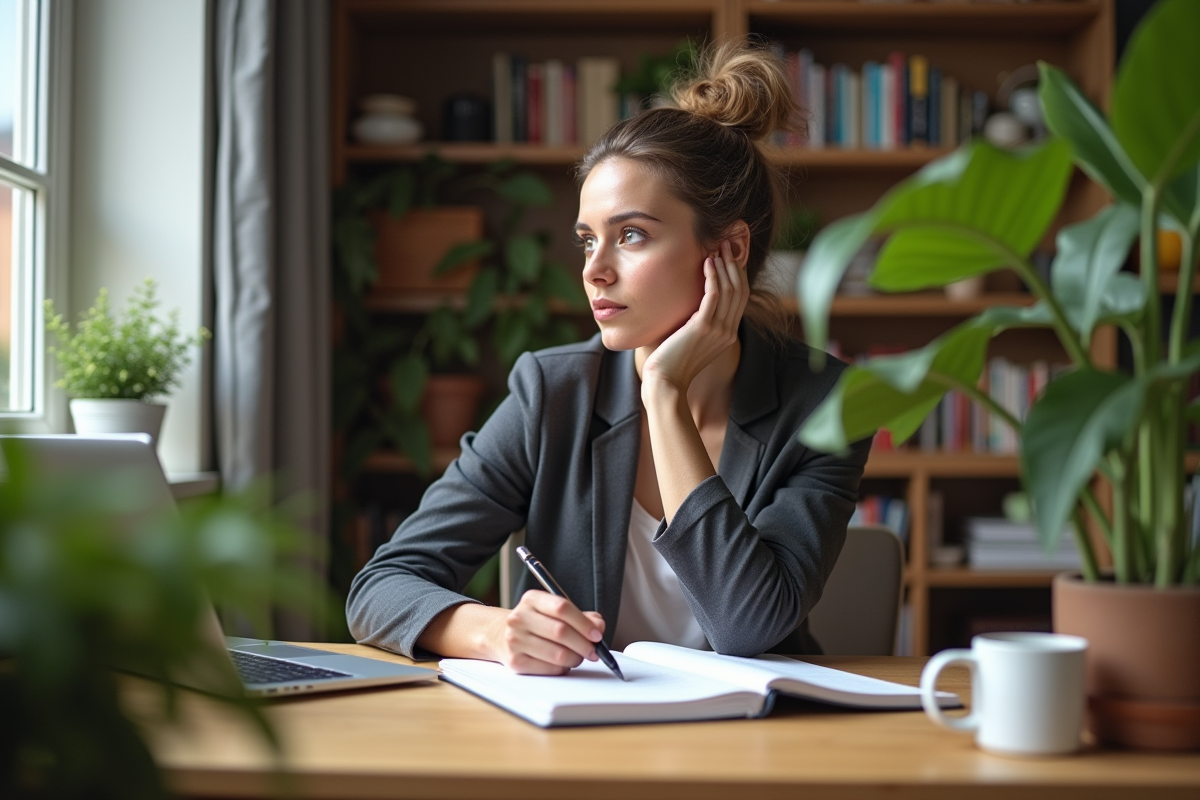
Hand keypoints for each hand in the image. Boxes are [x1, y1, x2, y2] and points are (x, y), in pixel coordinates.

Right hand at [486, 590, 606, 674]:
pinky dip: (563, 668)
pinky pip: (550, 669)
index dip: (584, 623)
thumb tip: (598, 626)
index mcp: (531, 600)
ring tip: (578, 656)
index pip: (562, 608)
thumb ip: (580, 616)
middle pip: (561, 632)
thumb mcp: (553, 611)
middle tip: (593, 650)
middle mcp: (520, 618)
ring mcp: (515, 640)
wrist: (499, 634)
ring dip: (575, 658)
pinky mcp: (515, 662)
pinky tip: (562, 663)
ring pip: (558, 654)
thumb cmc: (534, 623)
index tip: (597, 634)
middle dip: (584, 644)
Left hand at [641, 240, 748, 393]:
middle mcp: (728, 332)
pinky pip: (714, 295)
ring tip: (716, 248)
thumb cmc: (670, 361)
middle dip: (734, 264)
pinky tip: (707, 263)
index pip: (740, 298)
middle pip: (740, 290)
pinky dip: (712, 276)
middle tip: (726, 244)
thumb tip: (690, 301)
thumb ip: (696, 320)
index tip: (728, 256)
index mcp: (727, 335)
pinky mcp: (704, 327)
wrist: (665, 381)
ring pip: (730, 290)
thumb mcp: (690, 338)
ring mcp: (718, 330)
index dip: (736, 274)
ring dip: (724, 266)